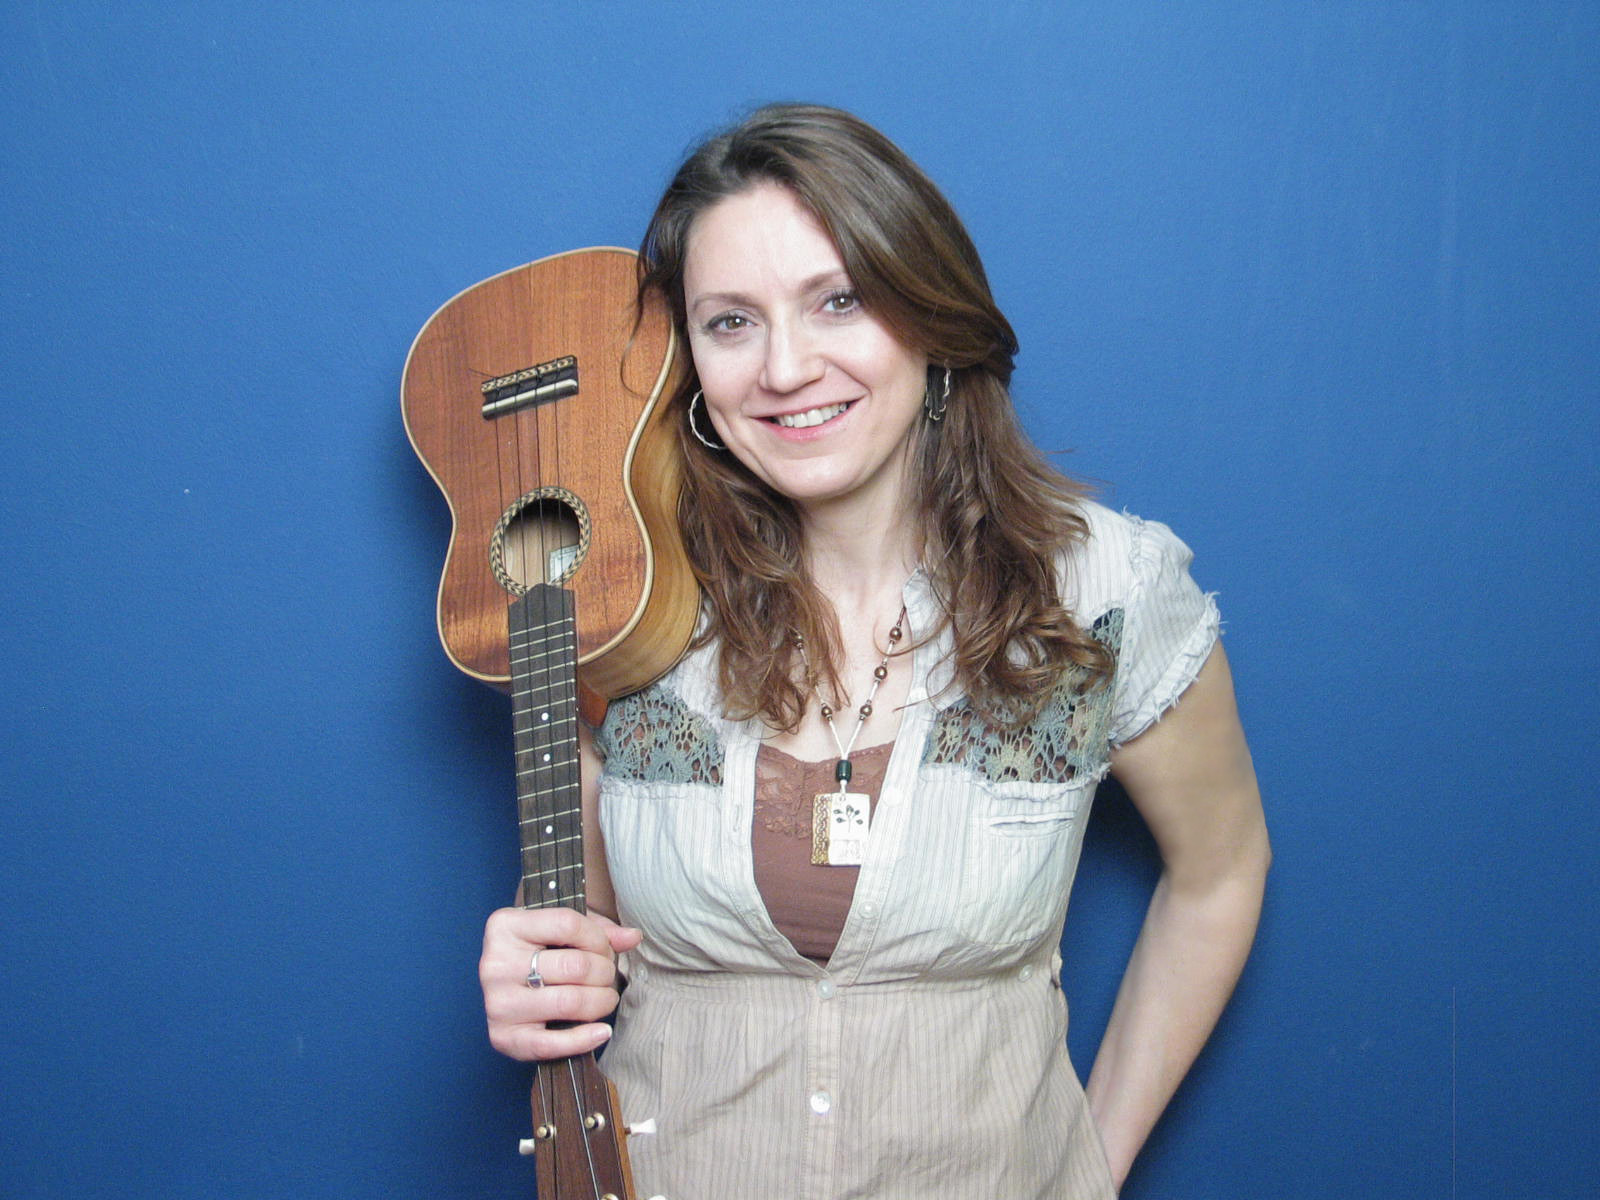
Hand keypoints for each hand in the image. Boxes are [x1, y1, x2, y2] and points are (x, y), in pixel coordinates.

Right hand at [480, 906, 642, 1060]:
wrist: (503, 985)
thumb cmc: (538, 951)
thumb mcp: (563, 930)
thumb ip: (600, 930)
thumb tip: (633, 937)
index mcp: (505, 926)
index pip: (568, 924)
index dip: (598, 938)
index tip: (604, 949)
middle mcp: (495, 964)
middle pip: (574, 967)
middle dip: (604, 973)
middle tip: (606, 977)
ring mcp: (497, 1002)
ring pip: (569, 1002)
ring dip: (600, 1002)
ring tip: (605, 999)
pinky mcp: (503, 1037)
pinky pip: (550, 1044)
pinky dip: (584, 1039)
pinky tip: (602, 1032)